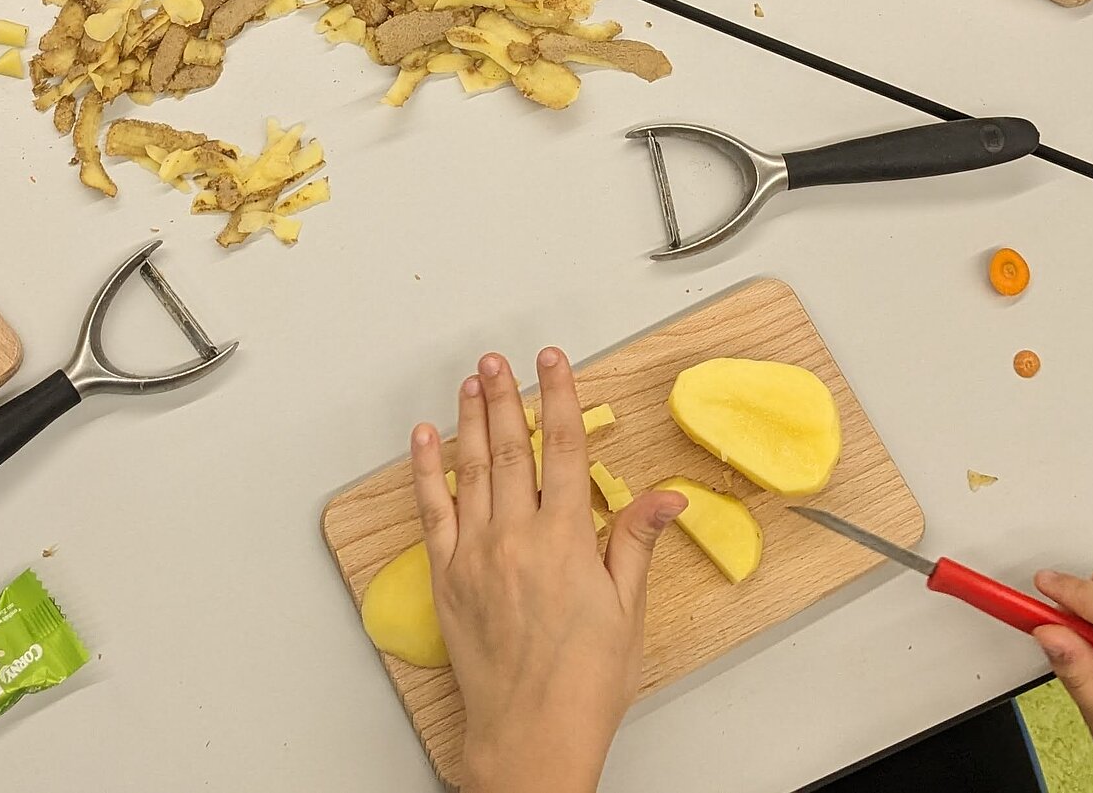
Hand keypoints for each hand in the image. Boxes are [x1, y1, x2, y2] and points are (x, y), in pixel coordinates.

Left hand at [408, 350, 685, 792]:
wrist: (532, 732)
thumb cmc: (585, 681)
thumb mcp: (628, 609)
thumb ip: (636, 542)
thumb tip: (668, 496)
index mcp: (566, 539)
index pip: (561, 448)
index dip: (557, 397)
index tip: (552, 362)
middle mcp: (516, 536)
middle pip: (510, 449)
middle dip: (506, 397)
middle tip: (500, 360)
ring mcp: (476, 554)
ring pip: (471, 470)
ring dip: (471, 421)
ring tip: (471, 383)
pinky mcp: (448, 577)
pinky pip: (433, 511)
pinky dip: (428, 471)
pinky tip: (425, 440)